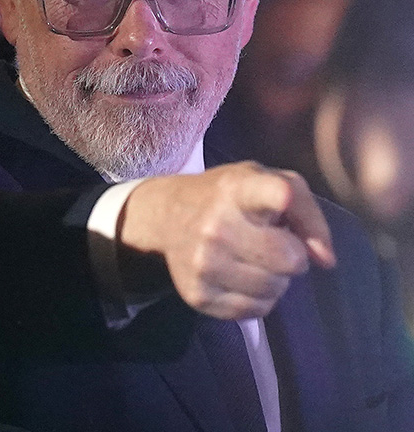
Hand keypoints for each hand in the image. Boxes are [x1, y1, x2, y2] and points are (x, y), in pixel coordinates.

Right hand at [119, 161, 335, 319]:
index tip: (283, 198)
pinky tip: (240, 277)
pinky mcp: (197, 295)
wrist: (168, 215)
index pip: (263, 192)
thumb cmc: (230, 199)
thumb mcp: (268, 183)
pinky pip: (255, 310)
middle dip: (291, 254)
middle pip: (289, 259)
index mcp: (238, 189)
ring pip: (275, 289)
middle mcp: (216, 225)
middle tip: (272, 243)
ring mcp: (203, 263)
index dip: (280, 197)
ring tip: (254, 260)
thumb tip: (325, 260)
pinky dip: (257, 298)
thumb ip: (308, 214)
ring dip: (275, 279)